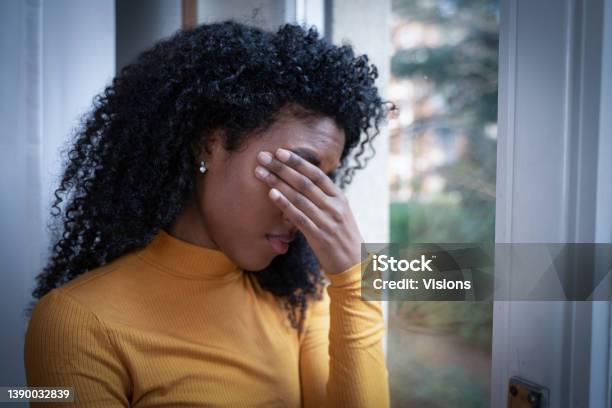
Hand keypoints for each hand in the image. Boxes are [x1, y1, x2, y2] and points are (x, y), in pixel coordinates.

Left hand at [255, 148, 363, 274]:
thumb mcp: (339, 213)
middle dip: (281, 167)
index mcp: (339, 198)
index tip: (280, 152)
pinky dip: (284, 204)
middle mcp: (334, 207)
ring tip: (260, 173)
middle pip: (304, 182)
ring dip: (277, 182)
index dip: (297, 162)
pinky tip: (272, 194)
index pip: (316, 174)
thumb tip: (304, 182)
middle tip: (263, 157)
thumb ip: (325, 198)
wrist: (354, 264)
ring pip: (298, 197)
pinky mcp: (319, 236)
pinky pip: (298, 217)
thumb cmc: (342, 237)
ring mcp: (327, 221)